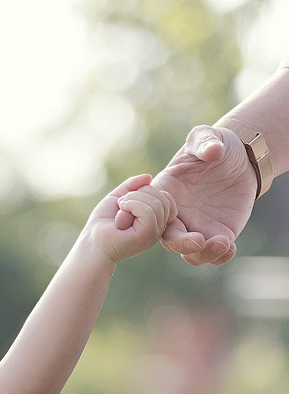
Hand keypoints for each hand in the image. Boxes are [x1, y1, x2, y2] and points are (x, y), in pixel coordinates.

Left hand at [85, 175, 175, 262]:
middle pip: (162, 198)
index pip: (166, 197)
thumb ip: (133, 185)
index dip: (148, 191)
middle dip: (139, 193)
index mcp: (156, 220)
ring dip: (133, 199)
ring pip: (156, 203)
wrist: (92, 242)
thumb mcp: (119, 196)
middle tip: (121, 205)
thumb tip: (149, 177)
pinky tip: (120, 214)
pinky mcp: (146, 237)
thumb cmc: (103, 223)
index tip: (128, 199)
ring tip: (120, 210)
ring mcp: (154, 234)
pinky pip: (148, 212)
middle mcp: (158, 228)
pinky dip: (132, 205)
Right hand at [150, 126, 256, 265]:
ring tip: (223, 243)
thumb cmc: (218, 144)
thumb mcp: (207, 136)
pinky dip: (221, 257)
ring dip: (204, 254)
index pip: (151, 214)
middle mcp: (177, 218)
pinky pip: (215, 254)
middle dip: (183, 245)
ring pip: (191, 254)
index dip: (152, 222)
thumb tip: (212, 151)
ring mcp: (196, 229)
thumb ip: (203, 141)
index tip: (168, 220)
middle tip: (199, 240)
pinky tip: (230, 247)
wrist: (241, 158)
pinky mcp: (217, 235)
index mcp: (166, 196)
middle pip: (171, 240)